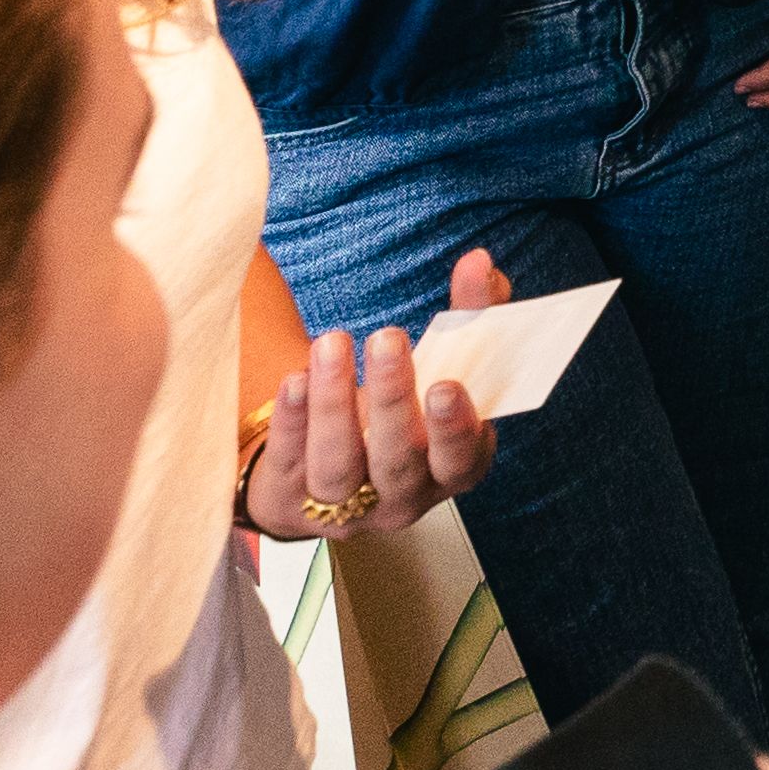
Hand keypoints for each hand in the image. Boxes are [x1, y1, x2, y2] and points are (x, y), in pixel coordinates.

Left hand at [246, 247, 501, 534]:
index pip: (461, 460)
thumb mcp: (440, 371)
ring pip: (338, 466)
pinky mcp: (291, 502)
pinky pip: (290, 462)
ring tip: (332, 343)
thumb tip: (478, 262)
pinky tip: (295, 379)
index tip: (444, 386)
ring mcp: (345, 507)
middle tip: (387, 338)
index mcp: (449, 469)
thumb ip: (470, 318)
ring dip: (333, 404)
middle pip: (397, 459)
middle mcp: (402, 496)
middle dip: (392, 399)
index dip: (455, 429)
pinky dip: (292, 421)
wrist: (329, 470)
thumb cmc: (401, 410)